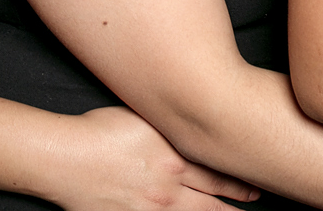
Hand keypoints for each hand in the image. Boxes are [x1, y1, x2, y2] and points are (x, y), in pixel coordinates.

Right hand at [52, 105, 258, 210]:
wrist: (65, 157)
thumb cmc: (100, 131)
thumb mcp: (145, 119)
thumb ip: (172, 128)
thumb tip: (195, 123)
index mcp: (174, 160)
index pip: (219, 176)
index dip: (241, 184)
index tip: (257, 187)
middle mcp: (169, 189)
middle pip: (213, 206)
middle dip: (236, 206)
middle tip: (256, 204)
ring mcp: (151, 210)